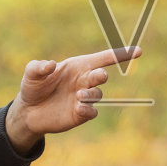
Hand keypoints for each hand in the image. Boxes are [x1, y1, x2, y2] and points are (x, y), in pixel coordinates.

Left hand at [6, 46, 142, 150]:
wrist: (29, 111)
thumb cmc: (33, 87)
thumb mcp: (31, 74)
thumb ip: (38, 67)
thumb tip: (51, 64)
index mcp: (78, 66)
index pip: (103, 58)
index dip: (121, 54)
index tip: (138, 51)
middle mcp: (84, 81)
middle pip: (101, 75)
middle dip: (101, 75)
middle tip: (96, 76)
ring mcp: (83, 98)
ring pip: (97, 94)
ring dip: (91, 94)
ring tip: (78, 96)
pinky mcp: (80, 114)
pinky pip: (91, 111)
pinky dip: (88, 109)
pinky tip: (78, 107)